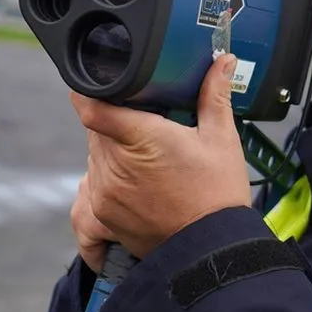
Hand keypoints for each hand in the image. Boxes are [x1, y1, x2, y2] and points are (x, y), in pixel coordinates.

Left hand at [69, 54, 250, 259]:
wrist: (211, 252)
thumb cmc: (218, 195)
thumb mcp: (221, 139)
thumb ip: (214, 94)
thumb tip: (223, 60)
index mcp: (140, 137)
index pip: (92, 107)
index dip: (89, 91)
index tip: (97, 85)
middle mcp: (114, 164)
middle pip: (96, 129)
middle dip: (116, 125)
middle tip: (147, 129)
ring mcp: (104, 191)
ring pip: (95, 156)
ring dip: (111, 153)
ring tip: (146, 160)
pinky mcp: (102, 214)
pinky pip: (90, 187)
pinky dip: (104, 181)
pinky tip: (129, 183)